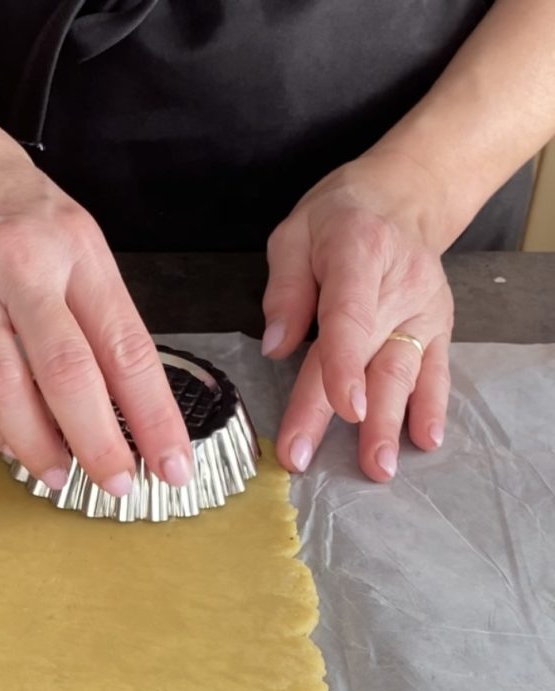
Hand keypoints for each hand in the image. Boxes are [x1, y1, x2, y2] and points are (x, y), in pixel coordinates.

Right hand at [0, 91, 192, 496]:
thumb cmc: (1, 195)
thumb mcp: (69, 233)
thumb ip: (91, 309)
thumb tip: (116, 398)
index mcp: (75, 248)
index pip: (126, 348)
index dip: (153, 416)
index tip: (172, 463)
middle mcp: (21, 266)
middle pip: (67, 374)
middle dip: (99, 442)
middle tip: (118, 485)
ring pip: (3, 385)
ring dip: (34, 444)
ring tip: (57, 475)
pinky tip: (3, 442)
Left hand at [261, 152, 453, 481]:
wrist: (402, 200)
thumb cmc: (337, 220)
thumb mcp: (294, 234)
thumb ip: (285, 289)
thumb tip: (275, 346)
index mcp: (357, 255)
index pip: (349, 317)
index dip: (345, 365)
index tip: (345, 408)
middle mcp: (398, 287)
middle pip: (367, 358)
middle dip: (341, 415)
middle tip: (310, 458)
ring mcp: (422, 311)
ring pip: (402, 373)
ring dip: (389, 424)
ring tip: (376, 468)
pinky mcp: (438, 328)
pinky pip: (435, 371)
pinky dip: (430, 406)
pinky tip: (425, 440)